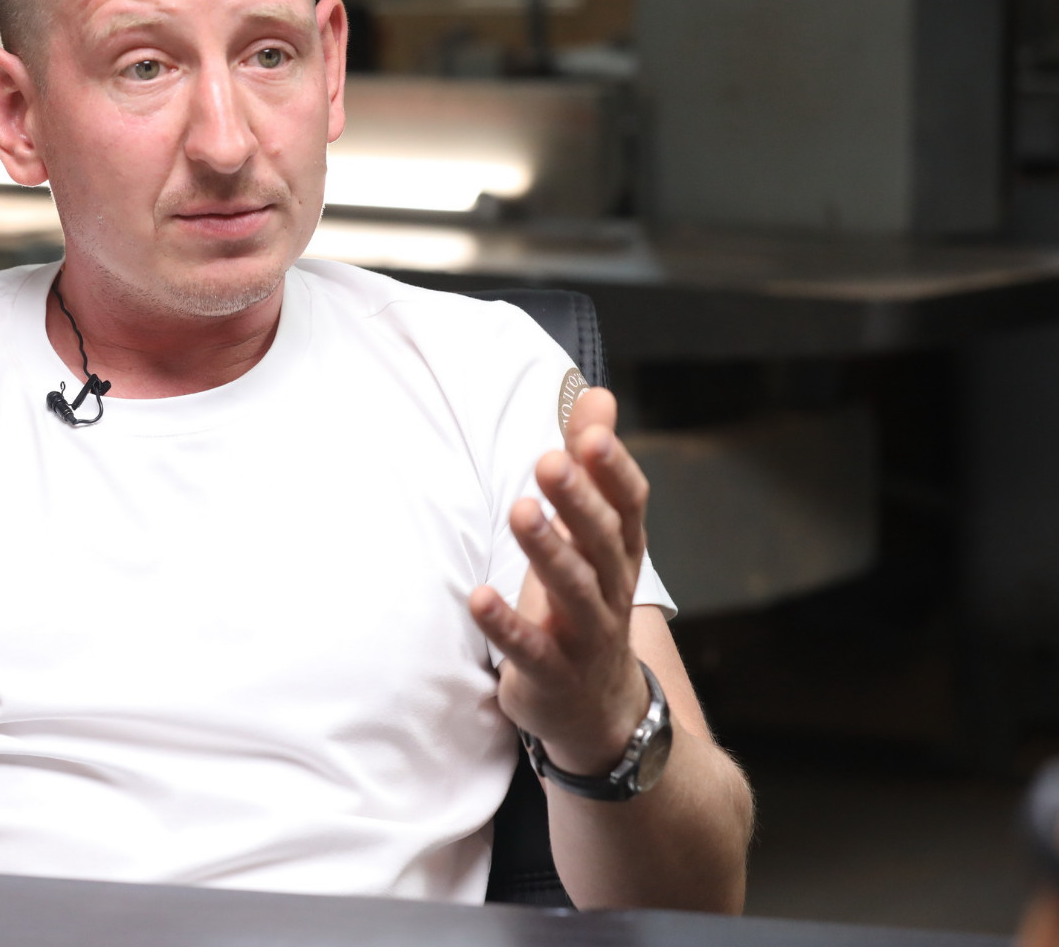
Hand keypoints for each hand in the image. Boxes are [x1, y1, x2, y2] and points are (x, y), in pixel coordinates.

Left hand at [469, 386, 651, 776]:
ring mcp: (585, 635)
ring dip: (547, 551)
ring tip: (520, 512)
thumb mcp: (591, 533)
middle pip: (600, 541)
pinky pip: (529, 648)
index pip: (627, 505)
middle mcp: (611, 589)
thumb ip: (591, 464)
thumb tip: (596, 394)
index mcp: (619, 552)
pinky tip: (477, 597)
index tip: (592, 434)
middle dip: (577, 500)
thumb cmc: (587, 600)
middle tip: (547, 461)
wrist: (599, 709)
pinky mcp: (551, 672)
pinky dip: (505, 624)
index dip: (613, 471)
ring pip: (573, 590)